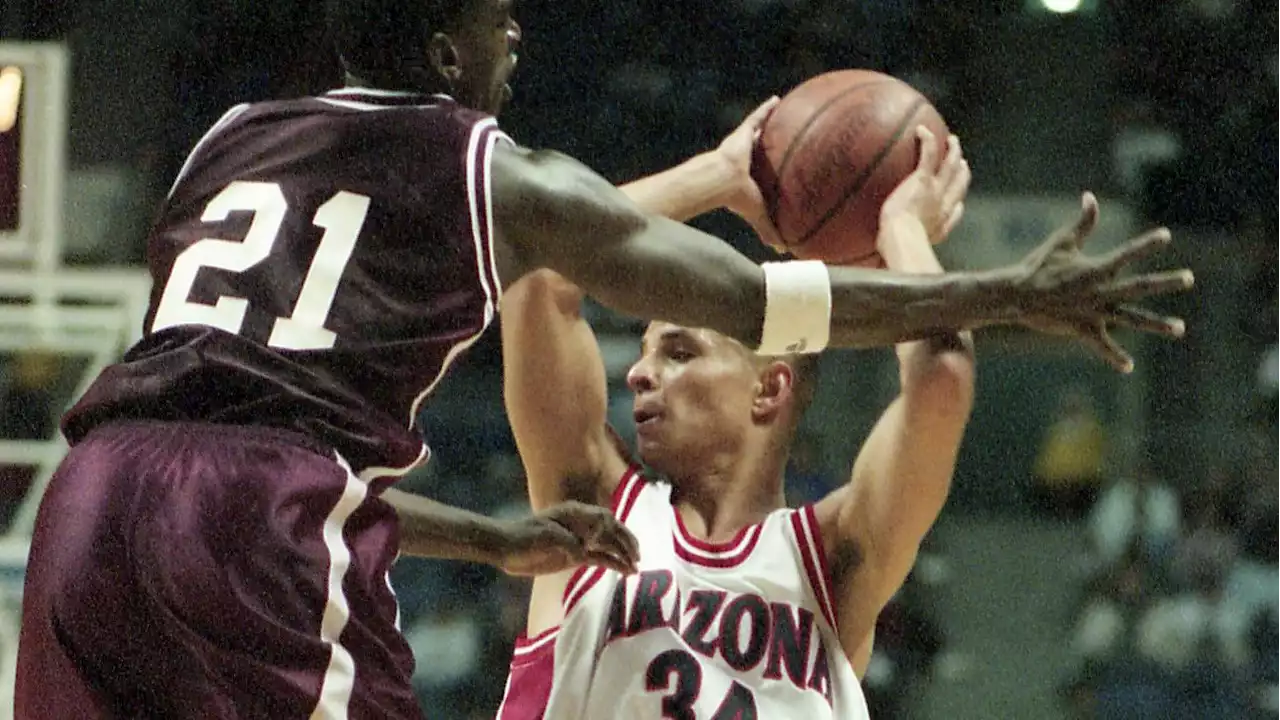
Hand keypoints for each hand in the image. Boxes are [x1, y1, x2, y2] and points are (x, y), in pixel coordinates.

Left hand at [496, 501, 640, 576]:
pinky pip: (600, 558)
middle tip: (637, 556)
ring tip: (637, 566)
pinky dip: (613, 564)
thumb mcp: (544, 536)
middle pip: (611, 530)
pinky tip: (625, 571)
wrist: (507, 548)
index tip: (614, 545)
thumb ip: (566, 542)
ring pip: (608, 545)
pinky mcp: (576, 556)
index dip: (614, 531)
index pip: (603, 518)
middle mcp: (582, 525)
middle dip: (626, 542)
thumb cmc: (524, 536)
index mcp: (575, 513)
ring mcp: (580, 540)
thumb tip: (584, 553)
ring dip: (623, 554)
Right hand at [713, 96, 785, 250]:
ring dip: (767, 122)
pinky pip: (757, 117)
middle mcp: (746, 160)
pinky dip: (766, 109)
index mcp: (749, 178)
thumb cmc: (738, 200)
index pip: (762, 172)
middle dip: (767, 143)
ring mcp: (743, 145)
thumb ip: (770, 230)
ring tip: (781, 111)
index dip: (768, 170)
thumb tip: (786, 250)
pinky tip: (777, 99)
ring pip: (758, 131)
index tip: (778, 168)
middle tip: (780, 138)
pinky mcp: (743, 133)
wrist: (722, 182)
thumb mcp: (759, 215)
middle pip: (760, 149)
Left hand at [879, 127, 969, 246]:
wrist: (902, 239)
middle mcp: (944, 204)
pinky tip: (922, 130)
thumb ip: (896, 246)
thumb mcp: (901, 251)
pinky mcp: (924, 179)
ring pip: (951, 164)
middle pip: (959, 183)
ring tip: (951, 139)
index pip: (955, 209)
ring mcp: (936, 189)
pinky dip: (929, 140)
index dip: (958, 199)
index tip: (958, 197)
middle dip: (962, 171)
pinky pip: (930, 153)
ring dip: (953, 150)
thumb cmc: (896, 249)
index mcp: (940, 223)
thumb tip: (883, 248)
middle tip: (961, 161)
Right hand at [1009, 192, 1193, 372]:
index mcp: (1095, 268)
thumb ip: (1083, 222)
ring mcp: (1093, 311)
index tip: (1166, 236)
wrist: (1016, 295)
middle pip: (1140, 286)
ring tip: (1180, 328)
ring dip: (1157, 324)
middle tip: (1188, 278)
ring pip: (1131, 318)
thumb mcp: (1061, 242)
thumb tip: (1091, 196)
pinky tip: (1128, 367)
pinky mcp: (1082, 329)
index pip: (1126, 253)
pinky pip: (1102, 345)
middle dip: (1165, 282)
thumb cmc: (1037, 266)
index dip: (1146, 244)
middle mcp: (1100, 290)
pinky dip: (1114, 357)